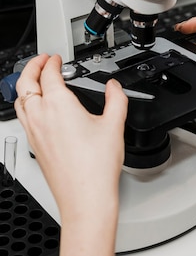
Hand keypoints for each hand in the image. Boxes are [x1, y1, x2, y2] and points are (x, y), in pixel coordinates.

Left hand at [15, 54, 127, 222]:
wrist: (84, 196)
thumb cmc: (96, 166)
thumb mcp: (115, 125)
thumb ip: (116, 99)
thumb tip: (114, 87)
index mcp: (59, 105)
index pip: (48, 75)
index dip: (51, 63)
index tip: (56, 59)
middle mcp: (41, 116)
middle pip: (25, 83)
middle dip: (32, 68)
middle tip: (41, 61)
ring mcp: (34, 132)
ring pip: (19, 101)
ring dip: (25, 85)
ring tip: (34, 81)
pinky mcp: (34, 145)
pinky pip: (22, 117)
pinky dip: (26, 104)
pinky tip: (37, 109)